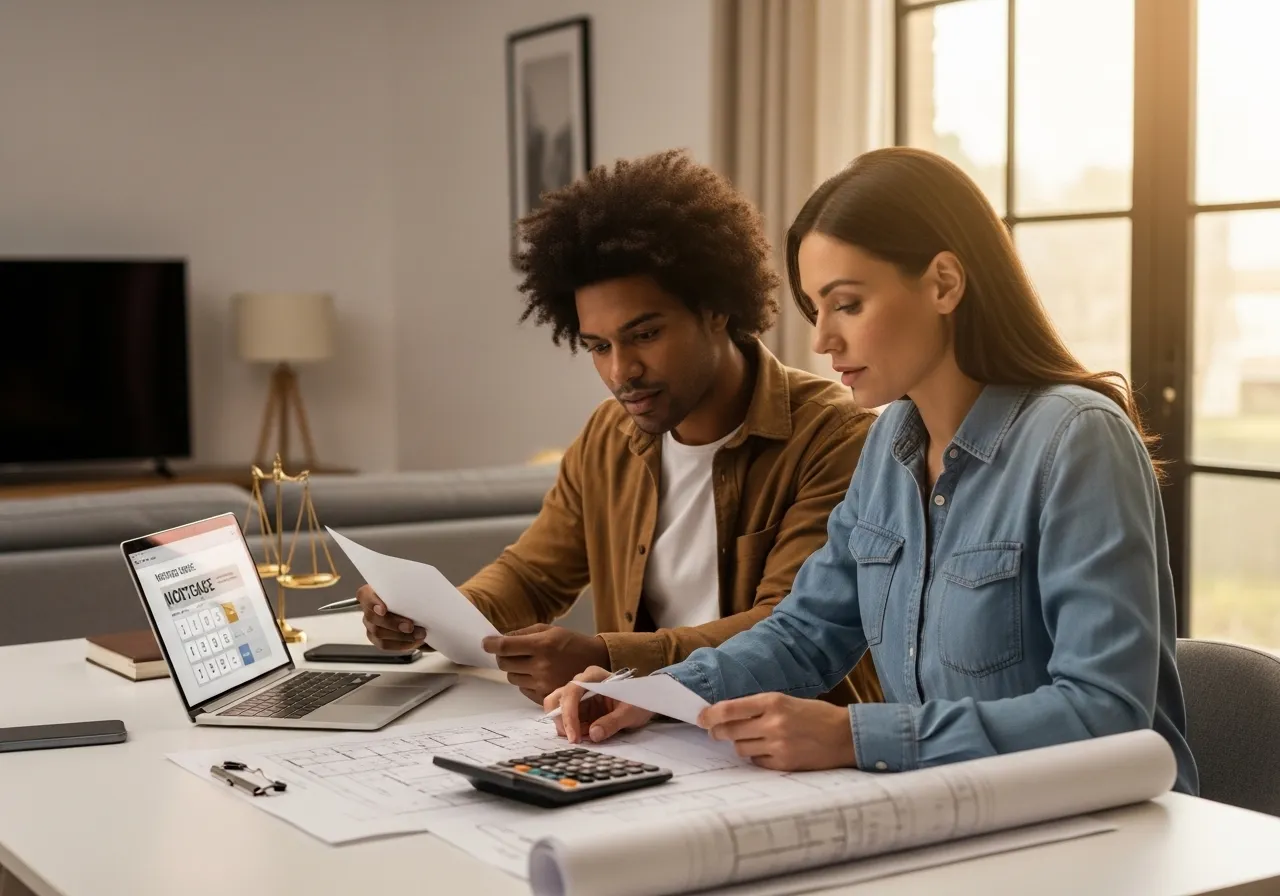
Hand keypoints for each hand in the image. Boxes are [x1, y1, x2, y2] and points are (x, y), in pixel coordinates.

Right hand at [355, 584, 426, 651]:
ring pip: (378, 633)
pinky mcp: (377, 638)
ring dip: (400, 636)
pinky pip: (385, 644)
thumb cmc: (411, 594)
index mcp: (373, 592)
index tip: (383, 609)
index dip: (372, 602)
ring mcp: (371, 625)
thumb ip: (408, 587)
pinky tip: (414, 641)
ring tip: (419, 634)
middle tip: (410, 626)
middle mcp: (369, 609)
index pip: (364, 595)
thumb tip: (419, 588)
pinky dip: (401, 644)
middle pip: (372, 618)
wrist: (416, 607)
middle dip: (393, 623)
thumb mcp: (410, 586)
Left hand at [482, 624, 609, 703]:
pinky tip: (537, 674)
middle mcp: (542, 666)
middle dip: (503, 656)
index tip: (485, 643)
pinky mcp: (546, 696)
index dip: (491, 644)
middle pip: (505, 663)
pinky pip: (522, 689)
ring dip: (515, 669)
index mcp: (543, 645)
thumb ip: (523, 633)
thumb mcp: (550, 630)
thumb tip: (499, 639)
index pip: (506, 646)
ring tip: (529, 663)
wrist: (596, 662)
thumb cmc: (571, 643)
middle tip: (510, 652)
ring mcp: (544, 683)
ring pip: (512, 677)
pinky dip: (525, 681)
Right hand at [544, 667, 654, 743]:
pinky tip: (588, 735)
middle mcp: (581, 682)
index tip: (574, 736)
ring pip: (558, 711)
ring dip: (567, 728)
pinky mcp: (579, 708)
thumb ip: (613, 722)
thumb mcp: (630, 712)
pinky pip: (567, 720)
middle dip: (563, 722)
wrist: (645, 701)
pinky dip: (573, 731)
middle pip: (557, 700)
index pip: (572, 691)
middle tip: (575, 740)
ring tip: (586, 737)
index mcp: (594, 676)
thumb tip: (593, 735)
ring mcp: (578, 696)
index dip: (569, 714)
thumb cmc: (639, 700)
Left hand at [699, 693, 855, 770]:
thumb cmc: (815, 715)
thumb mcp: (787, 701)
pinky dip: (756, 757)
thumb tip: (727, 714)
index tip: (701, 718)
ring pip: (740, 748)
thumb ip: (759, 707)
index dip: (710, 715)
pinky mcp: (784, 764)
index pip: (729, 709)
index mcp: (773, 702)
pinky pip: (756, 762)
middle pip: (729, 730)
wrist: (844, 735)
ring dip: (739, 744)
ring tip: (748, 739)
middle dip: (718, 731)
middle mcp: (773, 723)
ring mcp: (778, 745)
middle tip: (714, 732)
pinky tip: (765, 750)